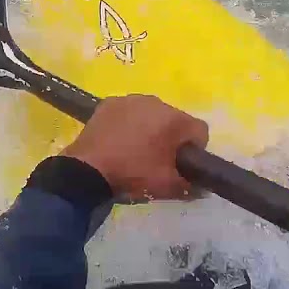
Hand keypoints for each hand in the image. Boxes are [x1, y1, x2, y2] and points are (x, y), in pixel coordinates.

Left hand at [62, 94, 208, 200]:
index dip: (195, 150)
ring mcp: (130, 100)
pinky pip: (129, 112)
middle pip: (175, 120)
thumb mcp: (166, 186)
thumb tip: (201, 188)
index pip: (200, 131)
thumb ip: (190, 187)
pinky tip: (118, 141)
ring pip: (151, 114)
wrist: (87, 169)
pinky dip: (128, 123)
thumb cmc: (133, 174)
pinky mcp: (109, 102)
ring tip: (136, 150)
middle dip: (171, 137)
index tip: (182, 164)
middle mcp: (156, 102)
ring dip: (150, 128)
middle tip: (158, 159)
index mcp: (174, 119)